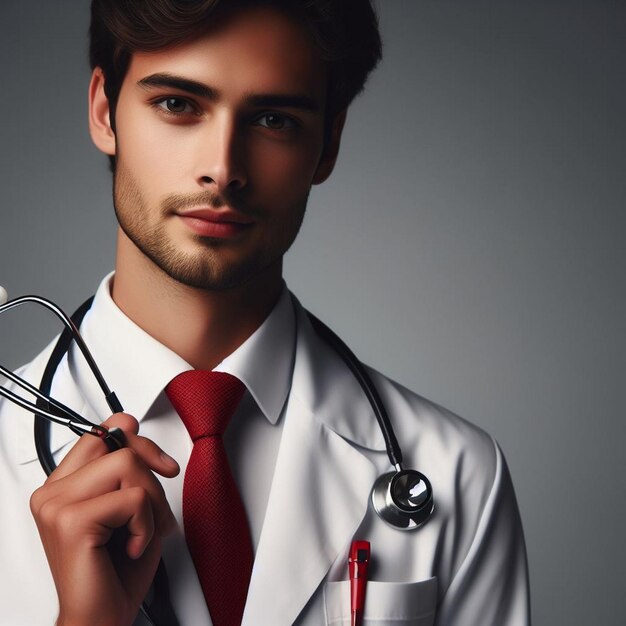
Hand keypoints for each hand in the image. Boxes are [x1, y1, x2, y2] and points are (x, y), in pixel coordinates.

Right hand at [30, 413, 179, 625]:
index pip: (99, 432)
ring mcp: (57, 505)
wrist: (100, 620)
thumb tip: (129, 424)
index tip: (157, 463)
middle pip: (118, 443)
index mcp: (63, 485)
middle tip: (155, 507)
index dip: (135, 438)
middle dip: (152, 470)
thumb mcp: (130, 507)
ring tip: (141, 532)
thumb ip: (127, 466)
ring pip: (128, 465)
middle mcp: (54, 492)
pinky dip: (147, 524)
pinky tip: (132, 546)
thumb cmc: (116, 572)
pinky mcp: (71, 521)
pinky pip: (133, 498)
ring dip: (151, 502)